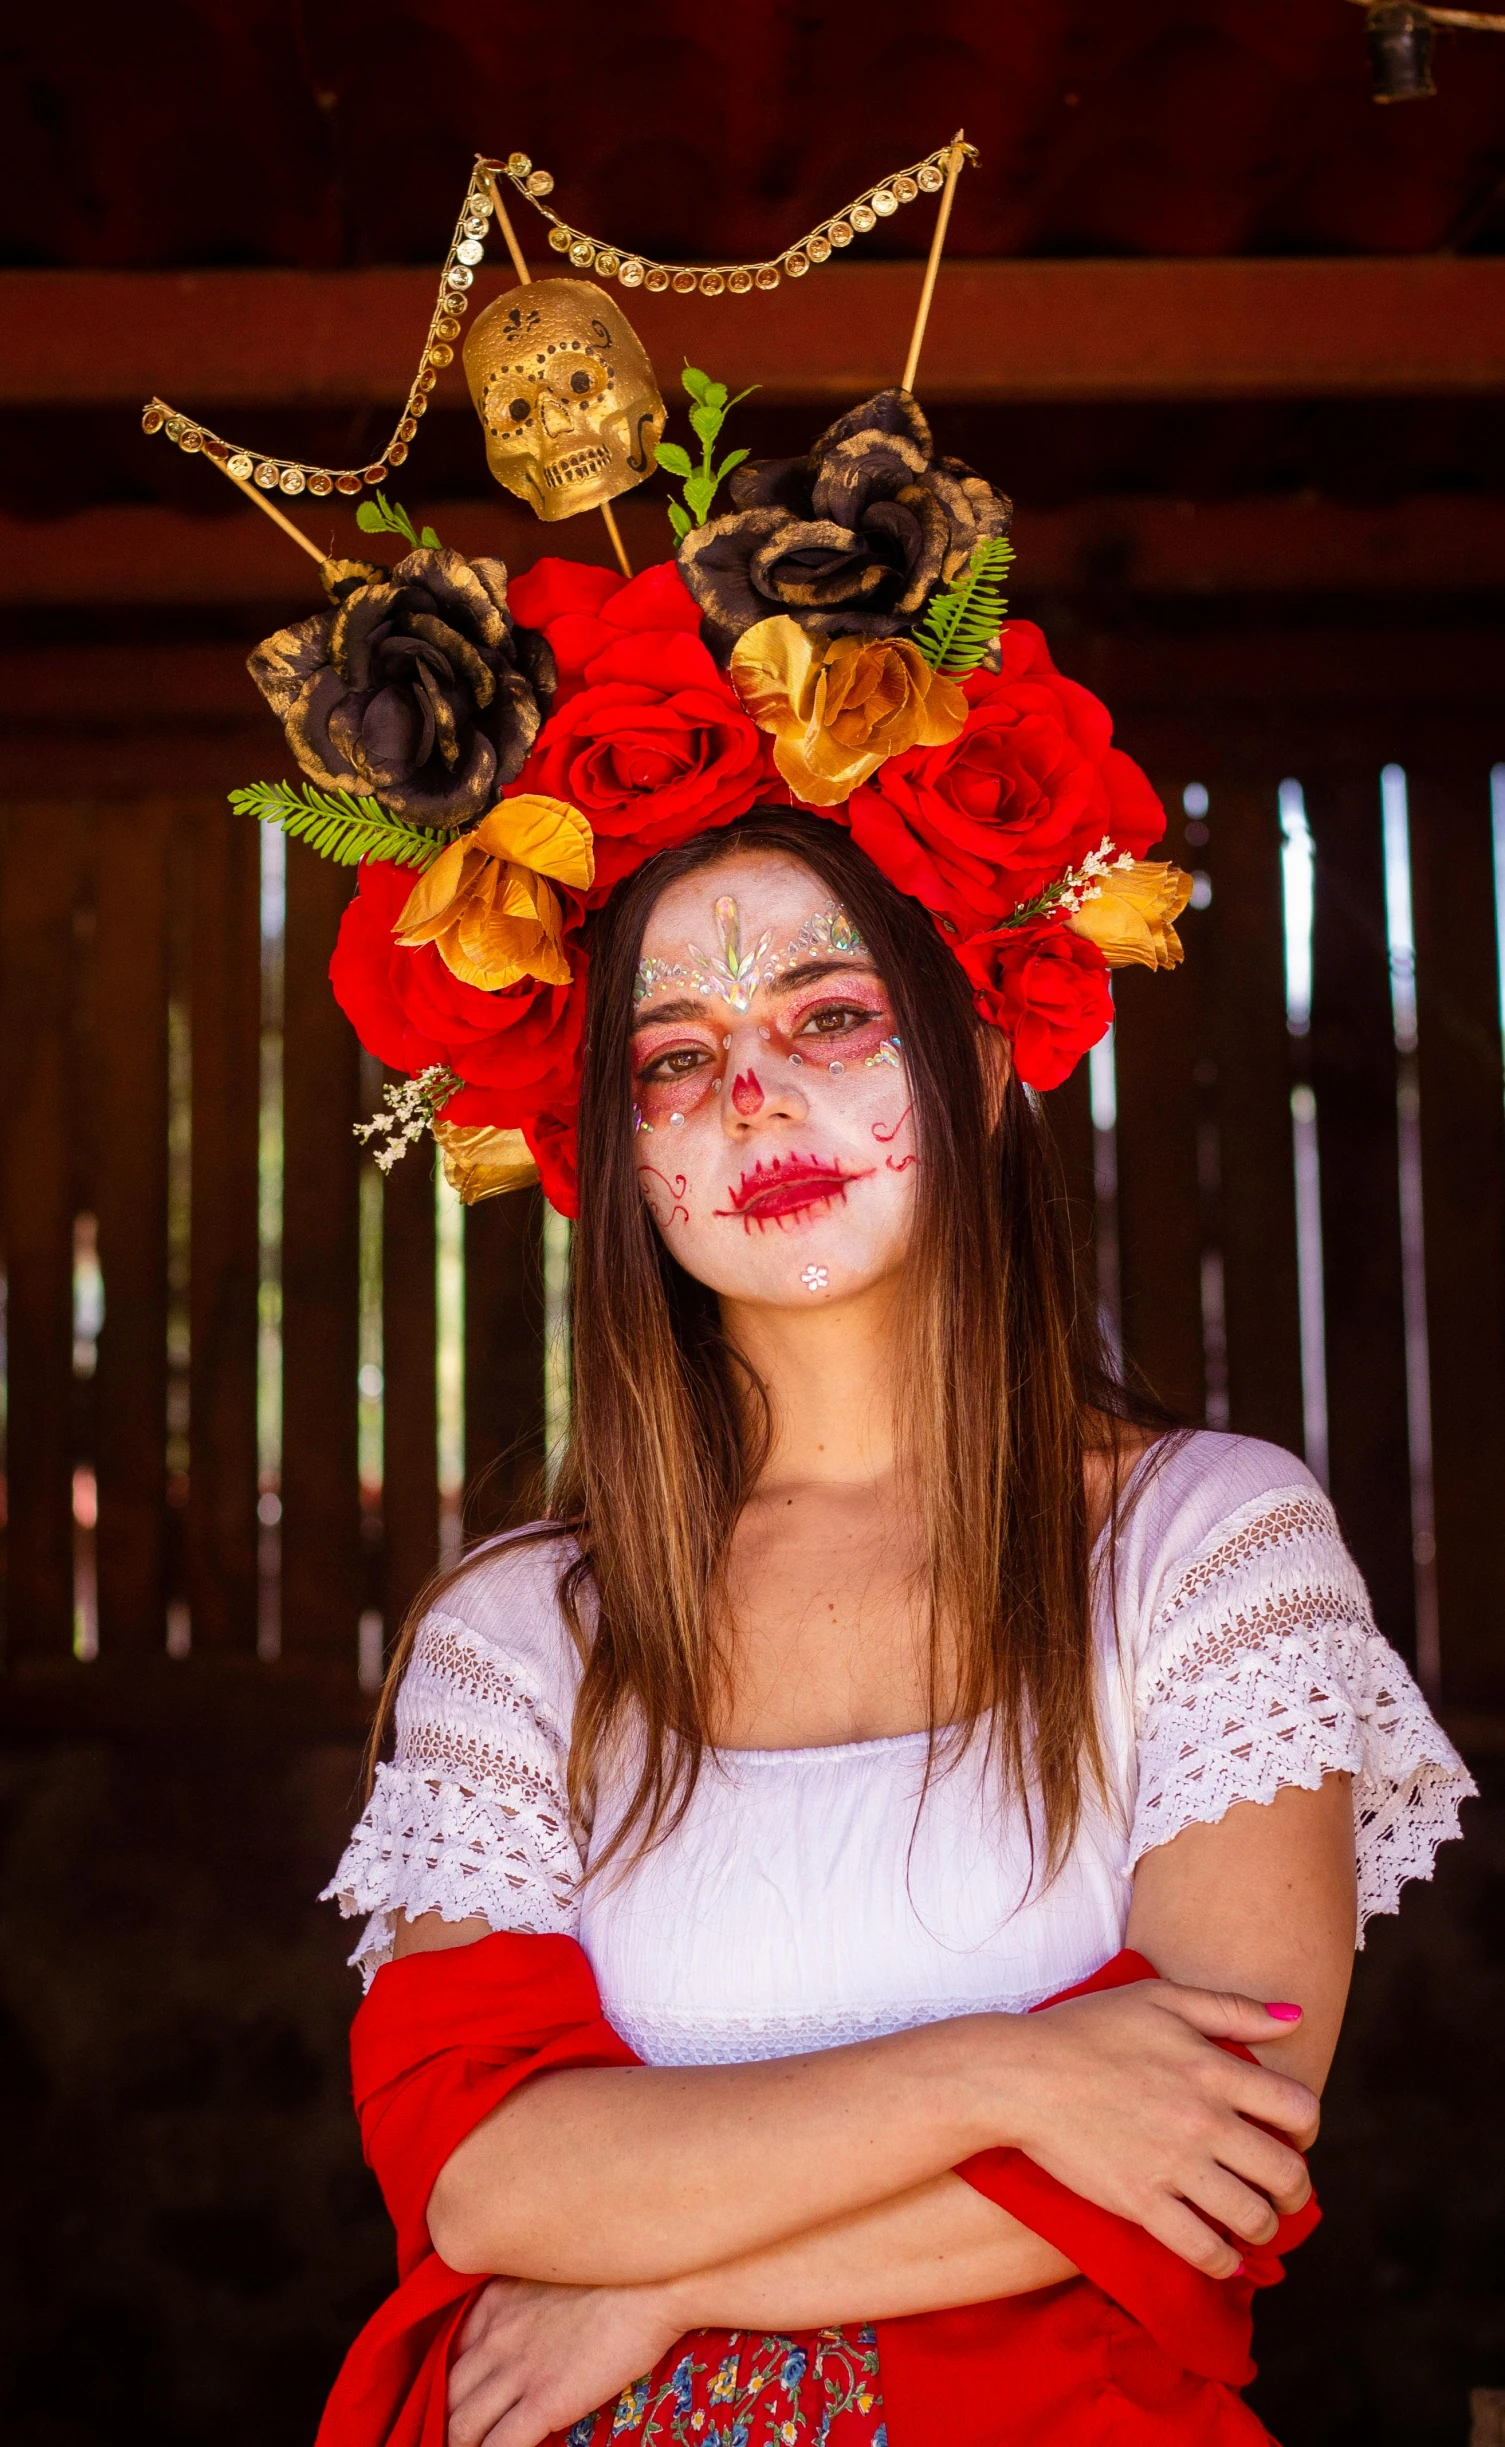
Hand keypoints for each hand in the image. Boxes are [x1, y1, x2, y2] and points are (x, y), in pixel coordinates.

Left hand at [447, 2273, 683, 2446]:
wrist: (654, 2282)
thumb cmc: (616, 2272)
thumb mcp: (551, 2272)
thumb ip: (523, 2300)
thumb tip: (522, 2329)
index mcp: (495, 2302)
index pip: (449, 2352)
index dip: (445, 2384)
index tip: (452, 2400)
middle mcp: (496, 2336)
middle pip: (446, 2390)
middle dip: (443, 2418)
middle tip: (453, 2436)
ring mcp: (517, 2371)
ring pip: (461, 2424)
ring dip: (458, 2445)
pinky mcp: (545, 2403)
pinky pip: (498, 2446)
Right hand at [999, 1982, 1319, 2277]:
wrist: (1020, 2073)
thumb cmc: (1087, 2028)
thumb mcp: (1159, 1998)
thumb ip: (1231, 2008)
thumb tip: (1296, 2017)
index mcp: (1212, 2068)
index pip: (1299, 2109)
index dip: (1308, 2128)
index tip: (1293, 2135)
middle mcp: (1202, 2120)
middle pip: (1287, 2173)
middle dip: (1296, 2189)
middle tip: (1282, 2191)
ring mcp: (1172, 2165)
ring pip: (1253, 2218)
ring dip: (1265, 2227)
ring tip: (1253, 2221)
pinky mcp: (1140, 2202)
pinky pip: (1203, 2250)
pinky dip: (1224, 2261)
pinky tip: (1223, 2254)